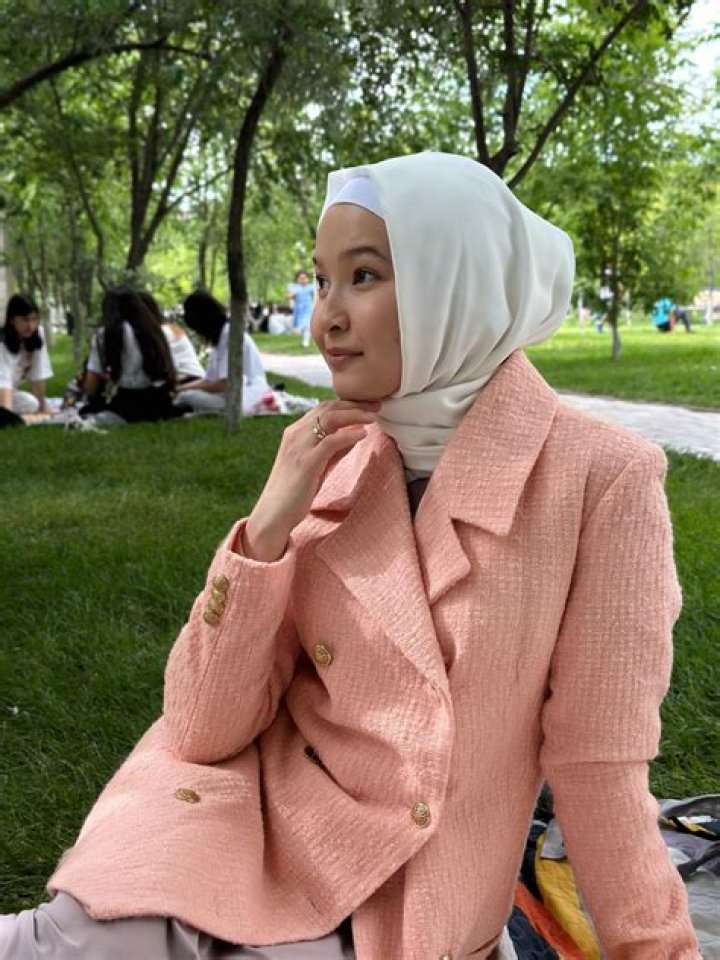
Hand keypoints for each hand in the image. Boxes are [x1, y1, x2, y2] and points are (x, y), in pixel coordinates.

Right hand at [242, 399, 379, 560]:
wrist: (273, 514)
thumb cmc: (295, 491)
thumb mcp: (316, 464)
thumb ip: (333, 450)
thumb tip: (354, 436)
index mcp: (296, 432)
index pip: (324, 408)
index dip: (348, 404)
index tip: (368, 406)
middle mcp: (296, 434)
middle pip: (328, 408)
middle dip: (355, 404)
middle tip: (376, 407)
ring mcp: (299, 447)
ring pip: (330, 419)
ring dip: (354, 415)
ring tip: (373, 417)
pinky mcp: (306, 462)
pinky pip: (330, 442)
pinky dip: (348, 435)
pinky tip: (363, 434)